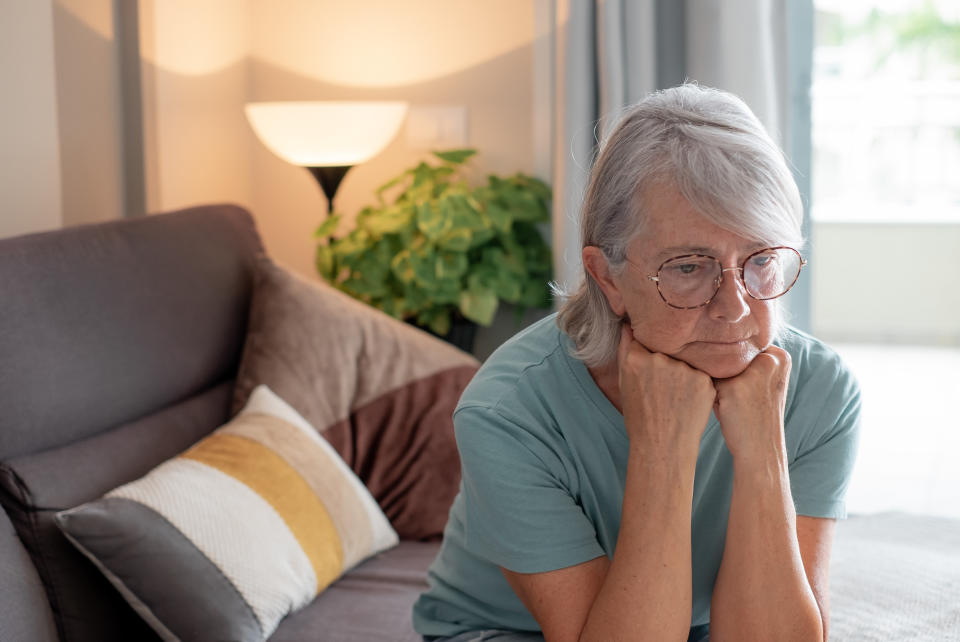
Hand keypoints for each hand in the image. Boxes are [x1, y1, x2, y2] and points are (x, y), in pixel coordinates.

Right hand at [617, 324, 715, 456]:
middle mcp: (659, 359)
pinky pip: (701, 373)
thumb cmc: (640, 417)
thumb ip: (626, 350)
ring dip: (682, 372)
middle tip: (663, 389)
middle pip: (666, 349)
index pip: (644, 340)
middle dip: (665, 362)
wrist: (662, 447)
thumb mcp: (625, 383)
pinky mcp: (704, 380)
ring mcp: (683, 369)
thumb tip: (628, 324)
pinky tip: (688, 401)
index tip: (649, 367)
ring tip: (676, 398)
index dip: (647, 352)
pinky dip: (696, 384)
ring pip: (685, 360)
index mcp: (635, 358)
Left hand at [712, 345, 791, 462]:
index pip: (741, 346)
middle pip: (728, 353)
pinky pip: (706, 381)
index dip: (734, 365)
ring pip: (715, 366)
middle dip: (723, 373)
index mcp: (780, 355)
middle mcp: (769, 359)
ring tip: (729, 402)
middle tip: (736, 397)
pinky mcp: (733, 387)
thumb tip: (710, 337)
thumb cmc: (755, 413)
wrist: (760, 449)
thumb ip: (747, 358)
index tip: (742, 386)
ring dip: (714, 382)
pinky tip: (722, 408)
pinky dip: (707, 393)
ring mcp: (752, 372)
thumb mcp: (761, 380)